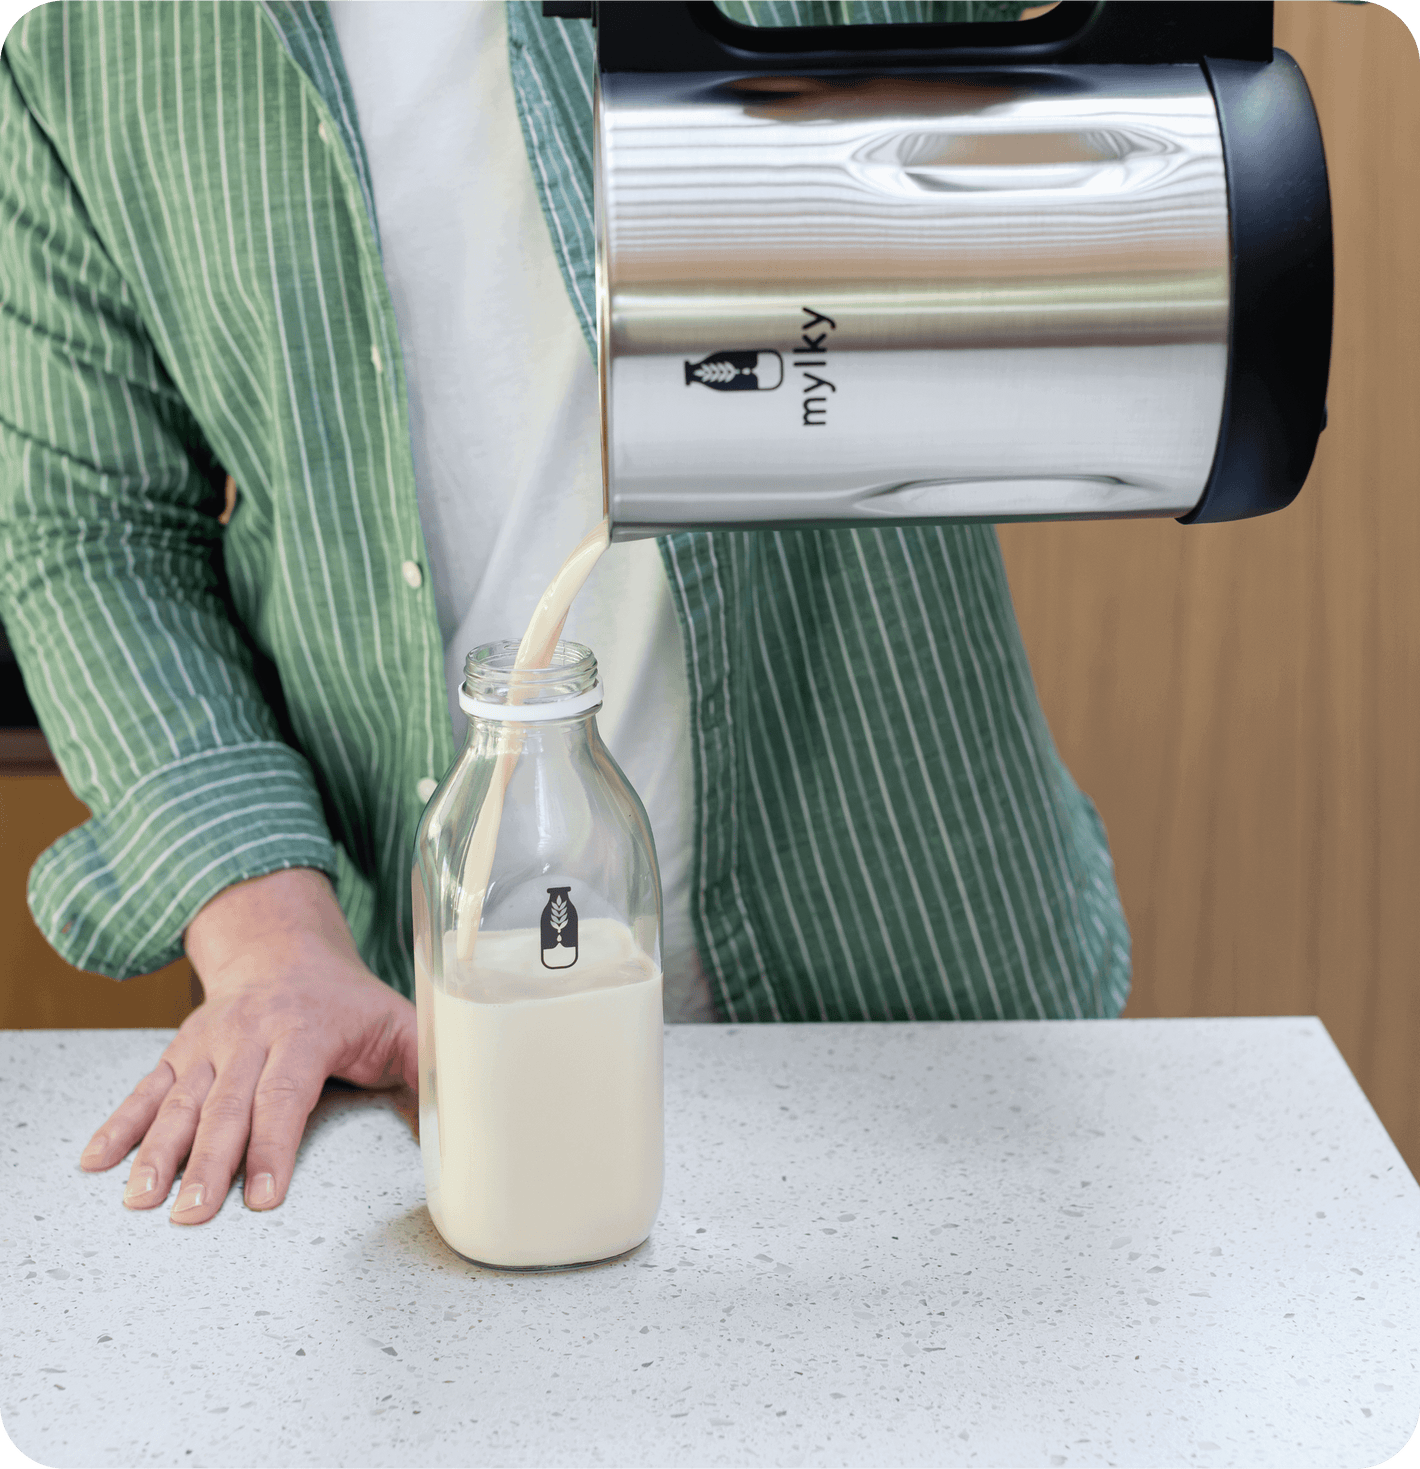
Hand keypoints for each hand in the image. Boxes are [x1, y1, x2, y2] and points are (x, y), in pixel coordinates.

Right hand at [77, 867, 416, 1224]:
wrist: (284, 949)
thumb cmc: (347, 1000)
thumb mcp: (397, 1022)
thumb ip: (425, 1068)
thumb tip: (456, 1123)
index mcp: (305, 1030)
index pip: (285, 1092)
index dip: (274, 1144)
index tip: (264, 1195)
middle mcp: (249, 1035)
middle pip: (226, 1105)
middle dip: (208, 1163)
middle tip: (191, 1216)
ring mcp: (209, 1043)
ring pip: (179, 1101)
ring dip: (156, 1152)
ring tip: (141, 1202)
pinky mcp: (180, 1052)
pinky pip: (146, 1089)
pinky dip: (119, 1125)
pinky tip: (97, 1162)